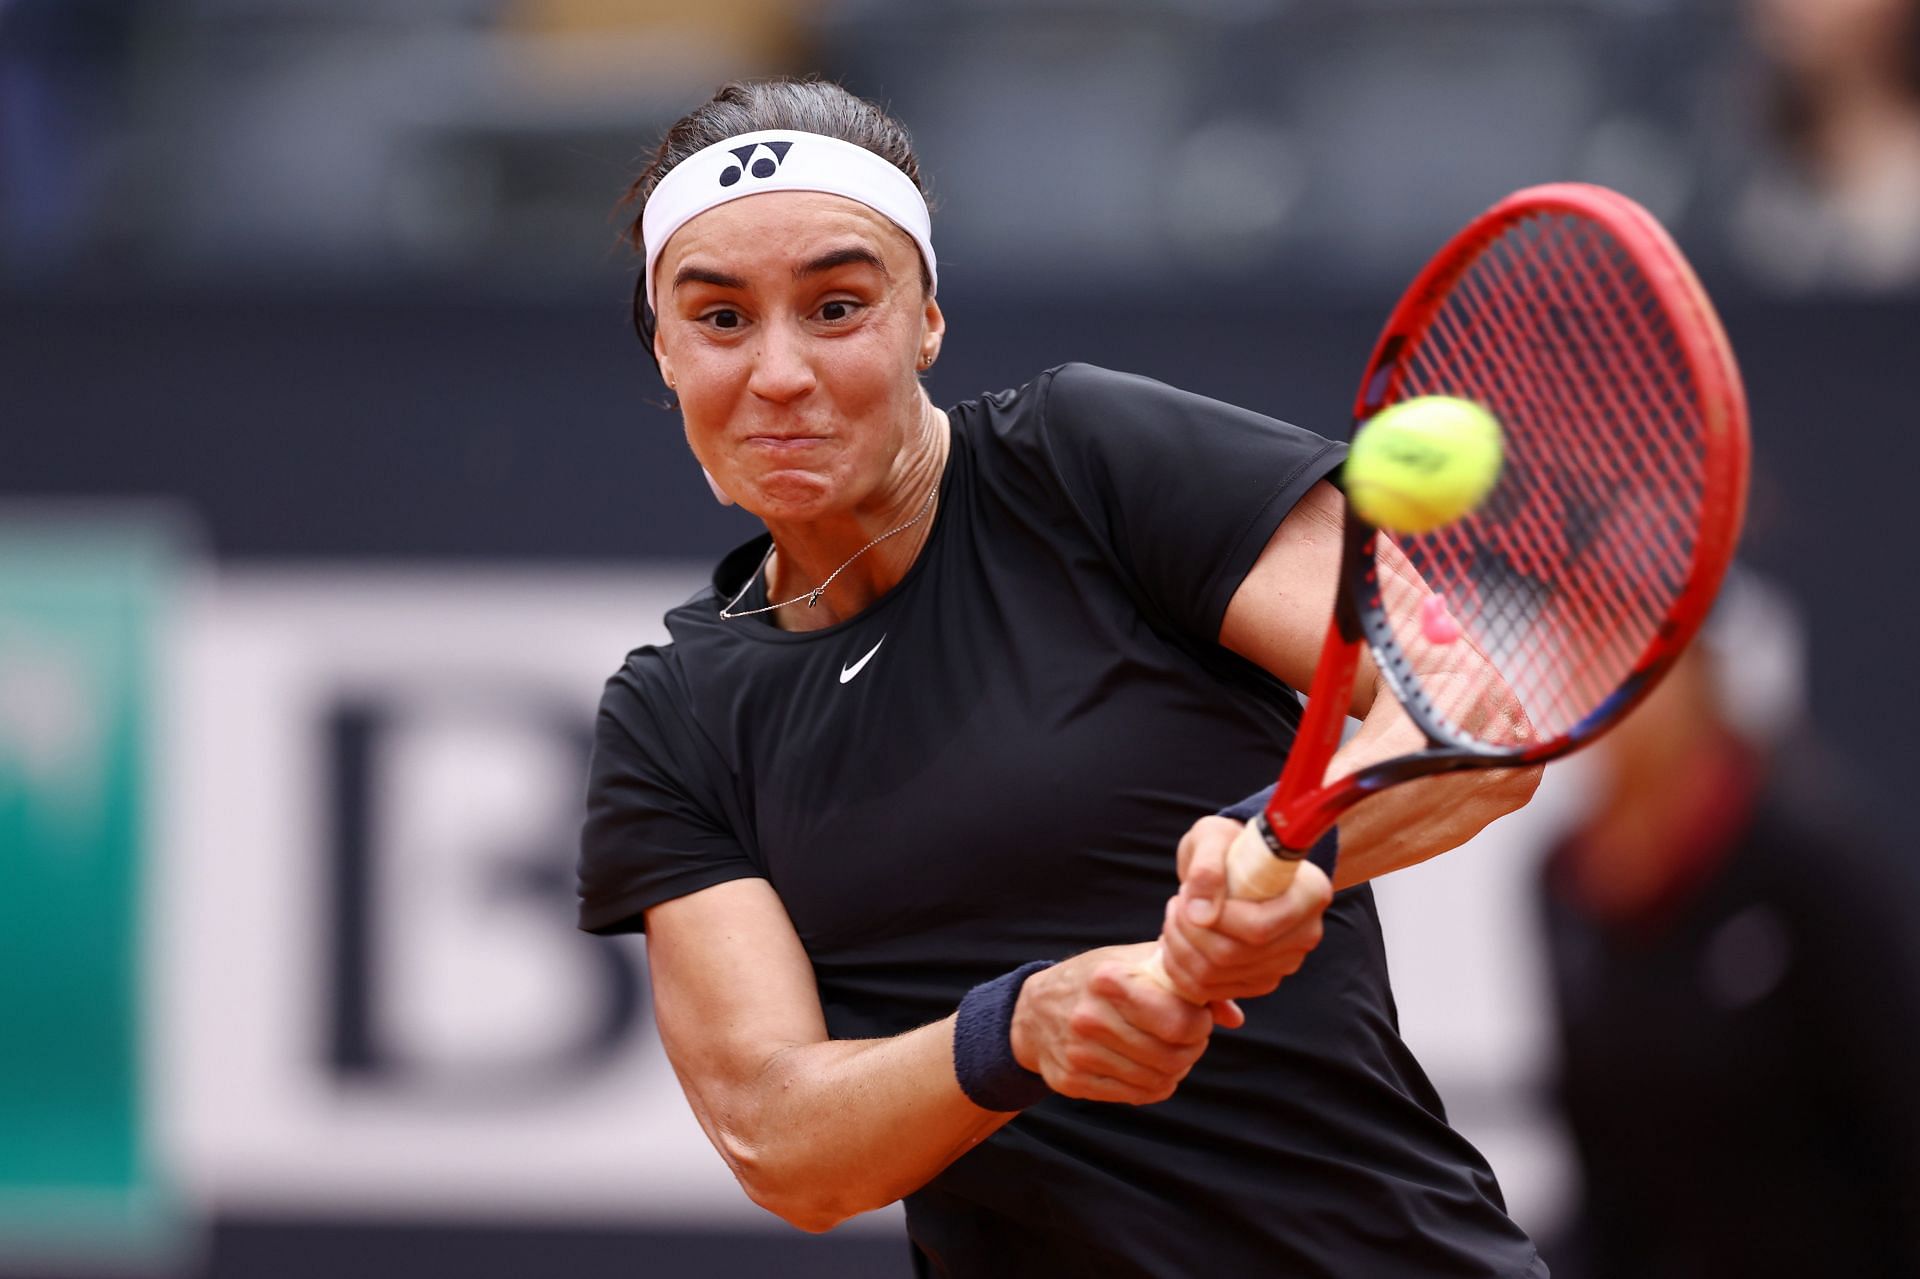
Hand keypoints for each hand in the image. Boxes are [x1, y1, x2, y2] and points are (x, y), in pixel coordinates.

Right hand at [1008, 942, 1214, 1104]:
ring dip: (1175, 1069)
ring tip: (1169, 1050)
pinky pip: (1136, 1096)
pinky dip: (1153, 1085)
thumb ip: (1186, 982)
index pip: (1177, 1021)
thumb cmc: (1097, 980)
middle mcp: (1090, 1017)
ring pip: (1157, 1080)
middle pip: (1172, 1056)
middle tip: (1189, 1038)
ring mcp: (1079, 1054)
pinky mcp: (1072, 1082)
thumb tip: (1234, 1017)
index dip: (1199, 1024)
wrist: (1034, 1011)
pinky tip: (1147, 1066)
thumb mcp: (1136, 962)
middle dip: (1192, 1049)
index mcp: (1109, 979)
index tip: (1197, 1018)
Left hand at [1157, 815, 1333, 1006]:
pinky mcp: (1261, 981)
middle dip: (1188, 931)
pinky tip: (1176, 942)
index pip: (1259, 927)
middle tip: (1174, 903)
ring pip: (1218, 976)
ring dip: (1179, 949)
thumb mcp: (1214, 836)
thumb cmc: (1228, 844)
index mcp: (1310, 893)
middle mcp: (1306, 934)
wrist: (1236, 866)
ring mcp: (1285, 963)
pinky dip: (1181, 970)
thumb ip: (1207, 867)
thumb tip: (1199, 914)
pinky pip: (1211, 990)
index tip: (1187, 892)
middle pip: (1234, 955)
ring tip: (1173, 918)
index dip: (1215, 918)